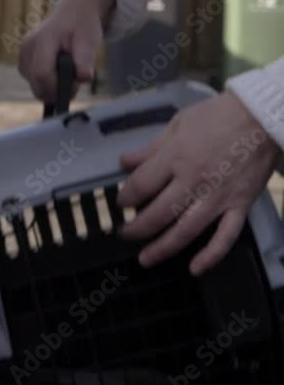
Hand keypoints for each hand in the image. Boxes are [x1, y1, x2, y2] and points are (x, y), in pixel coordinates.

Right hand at [18, 0, 114, 100]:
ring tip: (67, 72)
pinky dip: (45, 82)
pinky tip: (57, 71)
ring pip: (34, 85)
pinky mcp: (22, 60)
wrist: (72, 13)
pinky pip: (32, 80)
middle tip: (74, 83)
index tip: (74, 86)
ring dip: (51, 86)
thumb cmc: (81, 25)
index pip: (42, 73)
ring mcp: (22, 54)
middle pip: (36, 83)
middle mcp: (27, 48)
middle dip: (56, 90)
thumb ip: (85, 60)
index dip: (57, 87)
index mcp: (43, 40)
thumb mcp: (89, 40)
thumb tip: (83, 79)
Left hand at [117, 92, 279, 275]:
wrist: (263, 117)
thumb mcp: (177, 124)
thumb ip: (150, 148)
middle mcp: (194, 181)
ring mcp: (218, 197)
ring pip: (185, 230)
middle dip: (137, 228)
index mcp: (176, 158)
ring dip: (162, 248)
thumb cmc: (218, 116)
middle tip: (125, 233)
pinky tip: (195, 268)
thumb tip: (124, 162)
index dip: (126, 198)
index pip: (141, 186)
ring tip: (145, 259)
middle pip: (158, 214)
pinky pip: (225, 236)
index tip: (121, 203)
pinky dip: (211, 255)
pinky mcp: (240, 205)